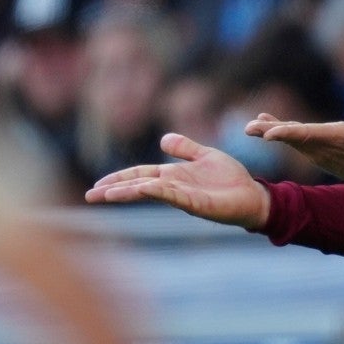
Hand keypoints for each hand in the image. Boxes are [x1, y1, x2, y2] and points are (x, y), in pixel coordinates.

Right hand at [85, 133, 270, 229]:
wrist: (254, 195)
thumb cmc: (231, 179)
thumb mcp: (206, 156)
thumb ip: (185, 148)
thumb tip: (163, 139)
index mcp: (174, 176)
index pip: (140, 175)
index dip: (119, 178)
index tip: (97, 185)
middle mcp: (174, 187)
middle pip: (138, 186)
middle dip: (114, 190)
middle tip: (90, 196)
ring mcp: (184, 196)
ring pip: (151, 192)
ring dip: (129, 192)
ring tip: (107, 195)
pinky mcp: (197, 203)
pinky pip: (175, 195)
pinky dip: (159, 190)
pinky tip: (145, 188)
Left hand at [245, 106, 343, 182]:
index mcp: (335, 139)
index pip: (307, 135)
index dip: (287, 134)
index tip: (268, 135)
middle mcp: (322, 147)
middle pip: (292, 138)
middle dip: (270, 133)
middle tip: (248, 128)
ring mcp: (318, 151)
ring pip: (291, 139)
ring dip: (270, 132)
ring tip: (252, 125)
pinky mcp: (317, 150)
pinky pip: (295, 140)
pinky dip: (281, 131)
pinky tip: (267, 123)